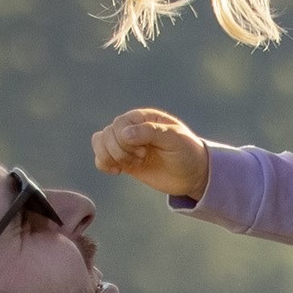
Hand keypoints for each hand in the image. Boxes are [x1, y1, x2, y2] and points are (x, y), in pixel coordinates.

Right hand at [92, 108, 211, 200]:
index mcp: (143, 117)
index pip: (120, 123)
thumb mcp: (174, 139)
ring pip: (99, 142)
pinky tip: (118, 171)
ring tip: (132, 164)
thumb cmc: (187, 152)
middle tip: (142, 158)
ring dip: (111, 157)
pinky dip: (103, 164)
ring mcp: (126, 144)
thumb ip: (151, 132)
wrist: (193, 174)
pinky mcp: (123, 159)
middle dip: (121, 151)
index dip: (126, 140)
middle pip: (107, 134)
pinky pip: (100, 157)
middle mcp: (131, 128)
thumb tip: (124, 133)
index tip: (145, 151)